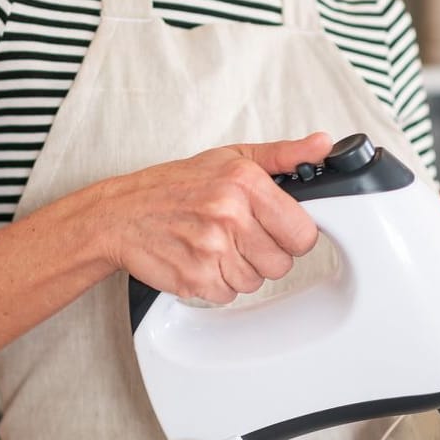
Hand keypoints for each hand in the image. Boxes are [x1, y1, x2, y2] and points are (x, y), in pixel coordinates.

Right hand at [103, 133, 331, 302]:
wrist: (118, 214)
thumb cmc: (174, 186)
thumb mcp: (230, 158)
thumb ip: (283, 155)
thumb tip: (322, 145)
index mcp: (244, 183)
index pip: (303, 232)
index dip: (291, 235)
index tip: (276, 228)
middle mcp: (229, 214)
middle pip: (282, 263)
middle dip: (264, 254)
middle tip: (237, 235)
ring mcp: (211, 249)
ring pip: (256, 282)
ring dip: (239, 270)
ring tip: (214, 245)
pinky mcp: (196, 279)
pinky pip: (229, 294)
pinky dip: (216, 283)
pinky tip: (200, 259)